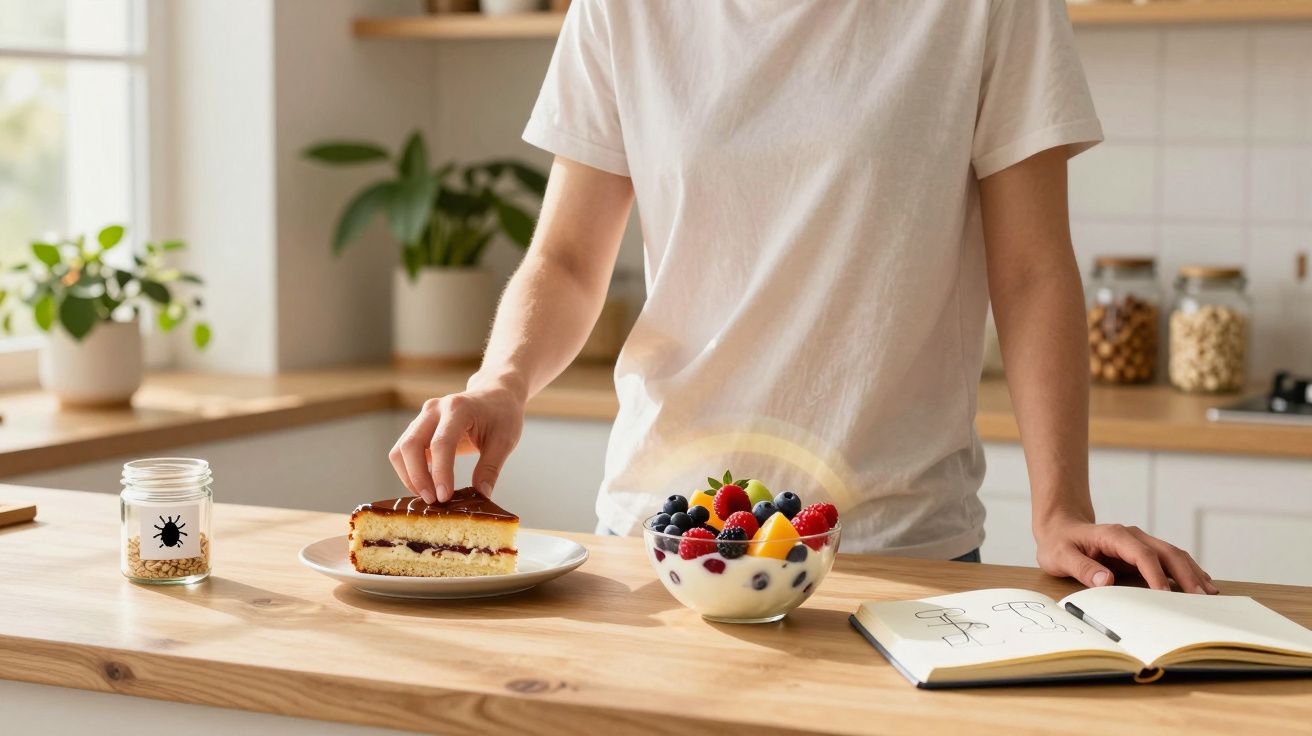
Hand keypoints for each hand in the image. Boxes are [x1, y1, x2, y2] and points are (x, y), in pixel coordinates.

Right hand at [388, 376, 525, 503]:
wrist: (495, 394)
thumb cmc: (502, 415)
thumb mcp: (505, 440)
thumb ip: (491, 468)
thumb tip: (481, 496)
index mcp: (458, 408)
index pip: (441, 443)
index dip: (440, 472)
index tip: (444, 497)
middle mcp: (435, 409)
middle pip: (411, 445)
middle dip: (417, 477)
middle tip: (433, 501)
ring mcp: (423, 417)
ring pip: (400, 450)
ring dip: (410, 476)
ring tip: (429, 497)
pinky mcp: (418, 427)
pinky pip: (403, 452)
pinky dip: (409, 471)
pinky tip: (425, 486)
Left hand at [1034, 514, 1217, 593]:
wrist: (1059, 528)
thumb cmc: (1058, 543)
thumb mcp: (1060, 556)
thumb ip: (1081, 568)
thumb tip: (1106, 580)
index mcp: (1113, 535)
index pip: (1141, 554)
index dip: (1155, 574)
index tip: (1165, 595)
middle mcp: (1132, 536)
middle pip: (1166, 552)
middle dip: (1185, 574)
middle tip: (1202, 598)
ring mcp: (1139, 543)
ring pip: (1173, 554)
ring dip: (1191, 572)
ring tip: (1209, 593)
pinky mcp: (1142, 552)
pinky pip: (1168, 560)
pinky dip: (1186, 571)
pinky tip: (1200, 582)